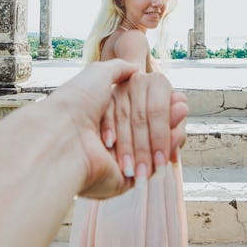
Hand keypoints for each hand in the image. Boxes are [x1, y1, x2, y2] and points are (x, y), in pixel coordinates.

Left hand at [46, 60, 187, 198]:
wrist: (63, 134)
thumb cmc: (76, 102)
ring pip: (154, 150)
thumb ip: (119, 69)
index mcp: (101, 120)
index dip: (157, 106)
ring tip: (183, 118)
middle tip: (183, 108)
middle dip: (167, 119)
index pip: (138, 113)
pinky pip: (152, 167)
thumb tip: (135, 67)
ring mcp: (117, 161)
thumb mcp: (98, 73)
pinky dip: (166, 150)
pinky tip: (177, 136)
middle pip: (148, 131)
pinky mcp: (124, 179)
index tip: (174, 97)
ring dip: (170, 134)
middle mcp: (108, 142)